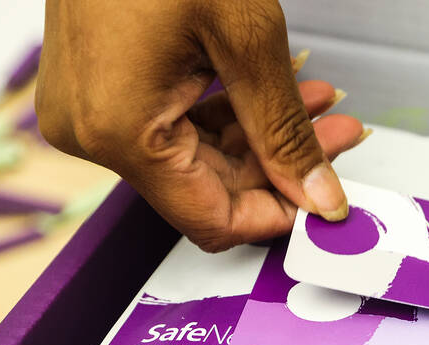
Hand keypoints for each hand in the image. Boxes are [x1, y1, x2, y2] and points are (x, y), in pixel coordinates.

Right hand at [37, 0, 363, 250]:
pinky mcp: (98, 85)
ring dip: (262, 137)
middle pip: (208, 189)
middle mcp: (92, 131)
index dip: (278, 216)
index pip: (212, 220)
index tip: (327, 200)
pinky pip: (170, 123)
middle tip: (339, 137)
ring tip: (320, 108)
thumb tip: (319, 194)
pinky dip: (227, 113)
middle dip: (282, 167)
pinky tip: (276, 94)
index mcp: (119, 131)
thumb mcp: (246, 39)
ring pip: (195, 156)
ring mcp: (90, 109)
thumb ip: (284, 129)